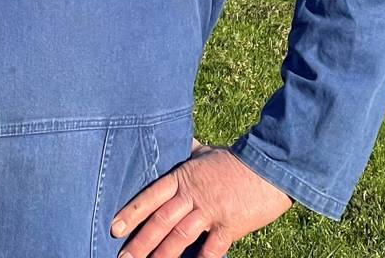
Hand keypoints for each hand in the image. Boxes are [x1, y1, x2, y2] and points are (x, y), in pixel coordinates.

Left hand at [110, 139, 292, 257]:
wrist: (269, 166)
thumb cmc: (236, 159)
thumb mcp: (207, 152)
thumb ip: (189, 150)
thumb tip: (179, 138)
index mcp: (183, 178)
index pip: (151, 195)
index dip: (132, 212)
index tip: (115, 227)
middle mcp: (192, 196)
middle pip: (161, 220)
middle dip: (140, 241)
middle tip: (123, 256)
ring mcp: (210, 212)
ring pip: (180, 236)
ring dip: (161, 255)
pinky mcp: (230, 226)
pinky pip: (212, 249)